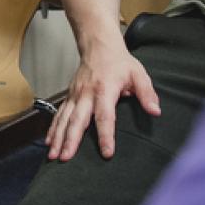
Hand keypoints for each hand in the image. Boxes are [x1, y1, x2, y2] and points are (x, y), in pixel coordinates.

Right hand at [46, 43, 159, 161]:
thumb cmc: (119, 63)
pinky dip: (53, 129)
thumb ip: (147, 93)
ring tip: (54, 155)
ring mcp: (75, 95)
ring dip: (58, 138)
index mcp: (104, 89)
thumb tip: (155, 111)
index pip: (105, 116)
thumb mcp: (138, 74)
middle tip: (66, 158)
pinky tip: (49, 142)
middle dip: (71, 140)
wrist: (98, 46)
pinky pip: (59, 114)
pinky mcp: (69, 96)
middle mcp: (86, 94)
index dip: (106, 135)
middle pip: (77, 120)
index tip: (107, 152)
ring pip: (64, 119)